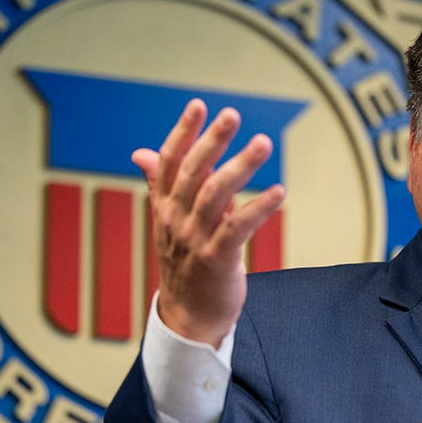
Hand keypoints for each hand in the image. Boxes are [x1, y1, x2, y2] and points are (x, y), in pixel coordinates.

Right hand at [132, 98, 284, 345]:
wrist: (187, 317)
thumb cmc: (184, 263)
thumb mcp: (168, 222)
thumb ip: (159, 185)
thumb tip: (141, 153)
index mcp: (164, 207)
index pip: (169, 162)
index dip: (182, 132)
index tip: (198, 105)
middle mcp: (175, 220)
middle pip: (193, 173)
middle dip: (212, 141)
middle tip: (232, 115)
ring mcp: (195, 240)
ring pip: (217, 195)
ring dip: (241, 166)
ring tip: (263, 143)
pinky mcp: (217, 260)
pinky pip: (238, 229)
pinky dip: (259, 208)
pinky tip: (280, 191)